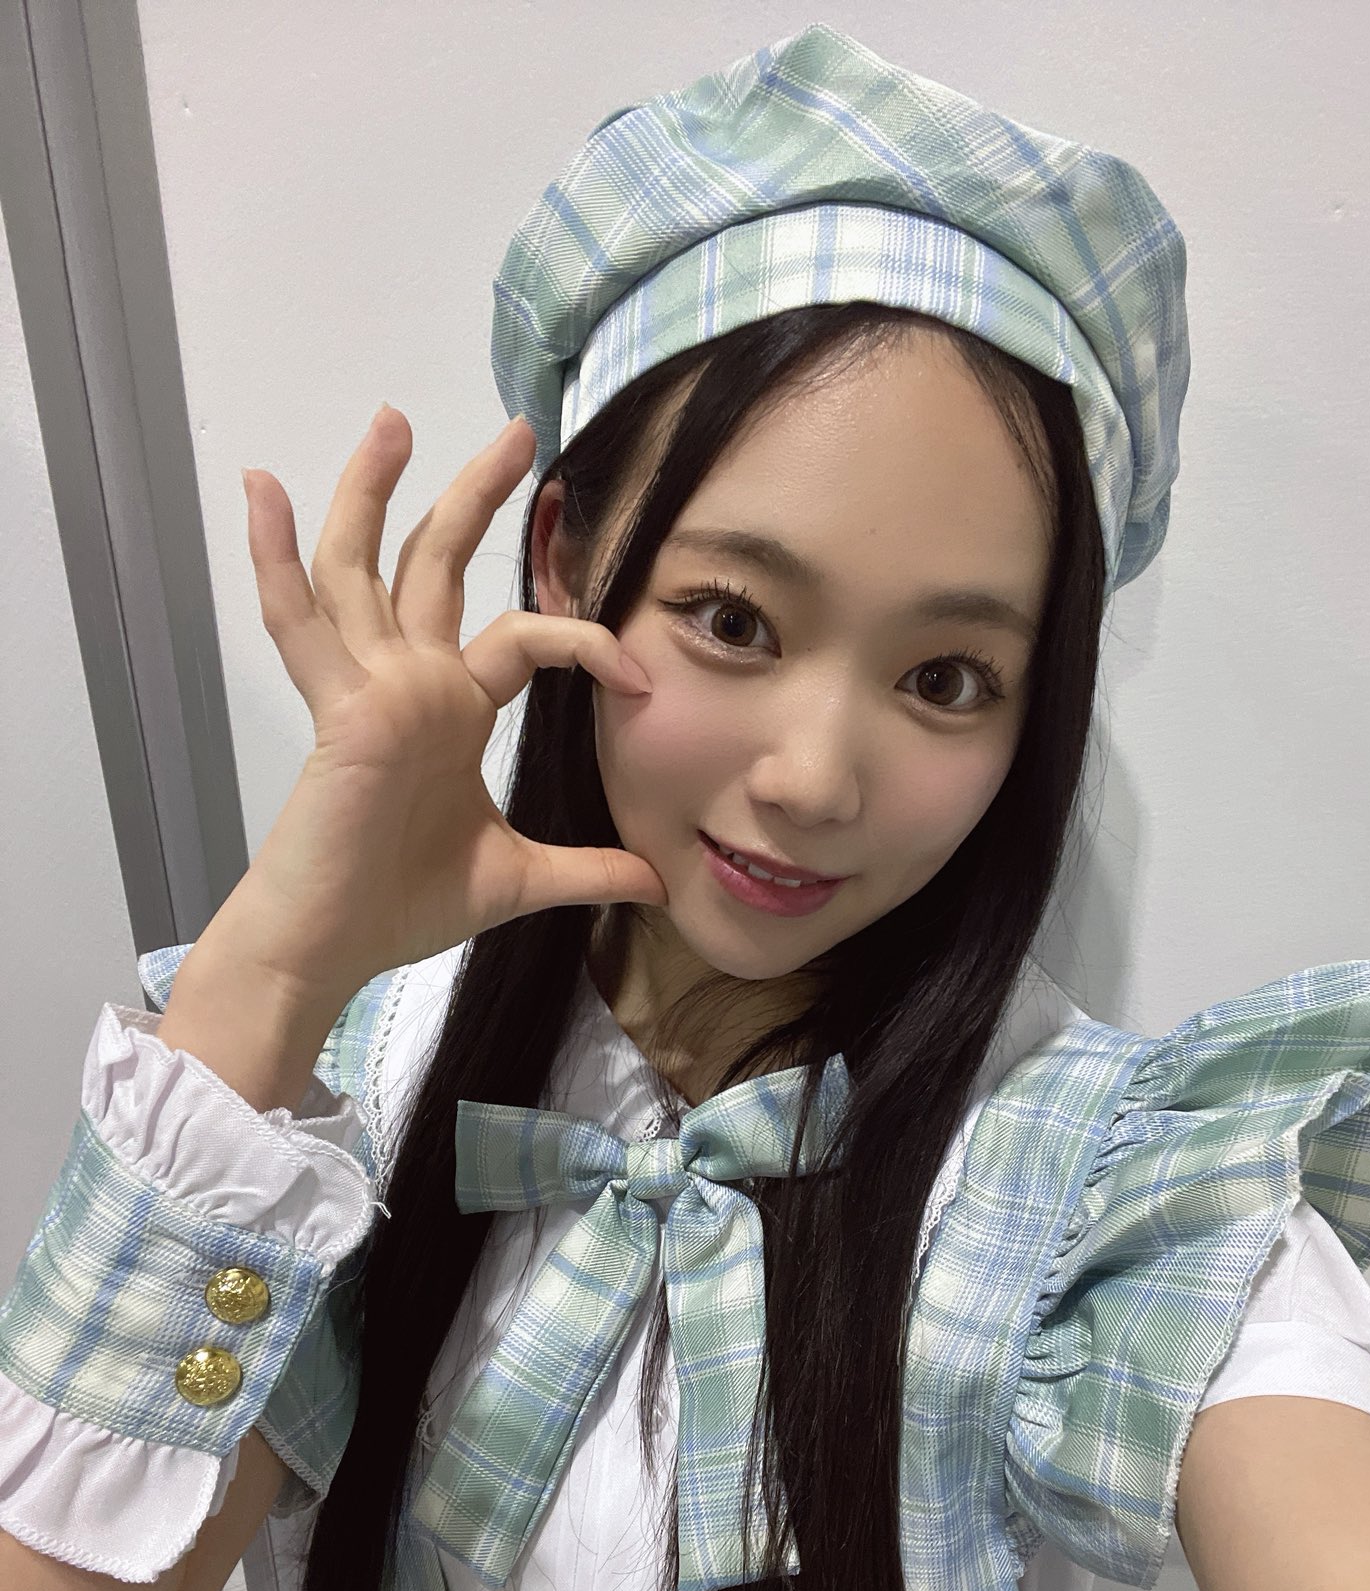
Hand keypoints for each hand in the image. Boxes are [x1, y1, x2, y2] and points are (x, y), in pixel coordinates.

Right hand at [222, 404, 664, 999]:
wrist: (334, 944)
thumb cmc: (403, 905)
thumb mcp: (520, 878)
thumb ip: (587, 870)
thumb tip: (656, 884)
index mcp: (453, 708)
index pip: (522, 639)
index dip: (582, 641)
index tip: (635, 673)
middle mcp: (410, 680)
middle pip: (438, 564)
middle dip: (474, 494)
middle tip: (519, 431)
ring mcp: (369, 685)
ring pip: (365, 566)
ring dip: (374, 492)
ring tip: (392, 419)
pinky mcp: (340, 707)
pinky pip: (300, 620)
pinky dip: (277, 556)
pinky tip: (265, 488)